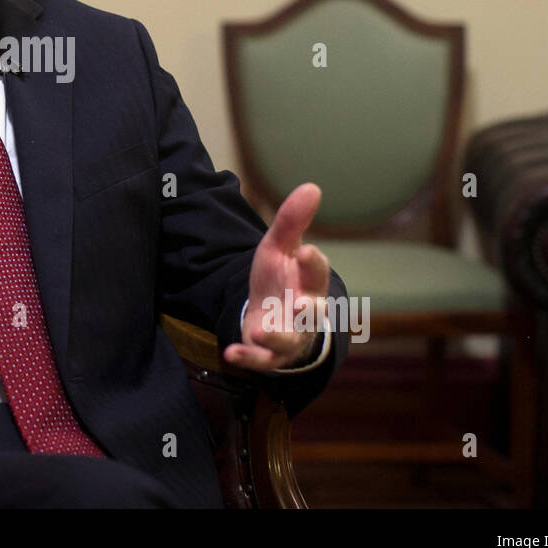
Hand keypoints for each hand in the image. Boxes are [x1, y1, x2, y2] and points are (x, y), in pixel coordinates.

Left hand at [223, 182, 329, 371]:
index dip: (312, 264)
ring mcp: (288, 336)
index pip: (316, 273)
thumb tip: (312, 186)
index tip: (306, 250)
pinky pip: (260, 360)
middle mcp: (305, 313)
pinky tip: (231, 353)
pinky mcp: (268, 355)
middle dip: (308, 309)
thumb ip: (292, 222)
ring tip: (261, 332)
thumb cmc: (281, 280)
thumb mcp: (279, 249)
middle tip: (302, 304)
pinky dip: (247, 358)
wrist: (272, 316)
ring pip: (287, 341)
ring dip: (276, 337)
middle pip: (312, 312)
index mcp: (310, 283)